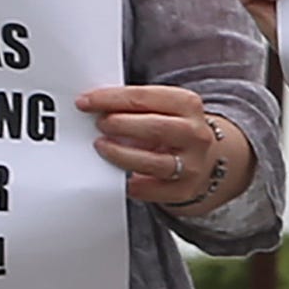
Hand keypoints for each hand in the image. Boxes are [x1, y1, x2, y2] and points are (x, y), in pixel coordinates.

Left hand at [80, 85, 250, 210]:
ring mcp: (192, 164)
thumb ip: (134, 105)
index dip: (112, 99)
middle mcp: (195, 134)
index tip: (86, 101)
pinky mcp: (184, 189)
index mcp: (188, 104)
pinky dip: (132, 184)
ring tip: (102, 146)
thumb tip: (95, 106)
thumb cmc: (171, 129)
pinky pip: (152, 190)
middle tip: (99, 124)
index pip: (145, 98)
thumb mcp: (162, 108)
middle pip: (155, 128)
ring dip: (121, 154)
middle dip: (120, 125)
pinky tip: (120, 177)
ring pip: (153, 162)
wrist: (203, 158)